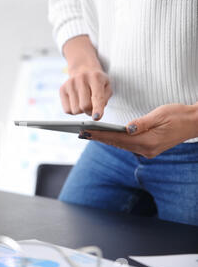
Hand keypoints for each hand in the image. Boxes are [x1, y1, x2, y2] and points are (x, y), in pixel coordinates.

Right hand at [60, 69, 111, 119]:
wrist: (83, 68)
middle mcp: (81, 79)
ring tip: (84, 101)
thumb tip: (95, 115)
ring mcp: (70, 84)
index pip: (97, 97)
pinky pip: (67, 110)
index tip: (96, 117)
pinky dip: (73, 110)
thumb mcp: (107, 86)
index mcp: (96, 77)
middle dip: (90, 111)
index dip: (97, 109)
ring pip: (75, 110)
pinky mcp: (62, 89)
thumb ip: (104, 100)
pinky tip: (76, 102)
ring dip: (81, 111)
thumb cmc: (97, 80)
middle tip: (92, 107)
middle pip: (85, 106)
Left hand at [80, 104, 197, 157]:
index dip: (101, 134)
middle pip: (117, 143)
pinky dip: (115, 140)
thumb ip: (143, 122)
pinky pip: (127, 145)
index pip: (118, 138)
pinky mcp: (148, 149)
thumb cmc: (179, 115)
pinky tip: (105, 136)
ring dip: (105, 140)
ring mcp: (147, 151)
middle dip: (99, 138)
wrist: (195, 123)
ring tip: (88, 134)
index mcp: (148, 142)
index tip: (87, 131)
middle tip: (80, 133)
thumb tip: (128, 128)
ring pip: (121, 145)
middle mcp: (146, 150)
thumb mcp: (160, 114)